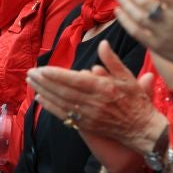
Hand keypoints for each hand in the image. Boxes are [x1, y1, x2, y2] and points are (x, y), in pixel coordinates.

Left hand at [27, 41, 166, 153]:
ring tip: (31, 82)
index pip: (74, 80)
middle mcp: (93, 103)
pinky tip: (40, 99)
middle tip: (30, 72)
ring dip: (43, 92)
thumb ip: (112, 60)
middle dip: (44, 82)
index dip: (56, 75)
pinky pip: (64, 115)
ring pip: (61, 103)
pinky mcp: (86, 125)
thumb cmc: (136, 101)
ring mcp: (88, 116)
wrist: (142, 129)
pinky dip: (50, 107)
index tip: (42, 68)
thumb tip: (103, 43)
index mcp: (103, 88)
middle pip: (63, 91)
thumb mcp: (128, 77)